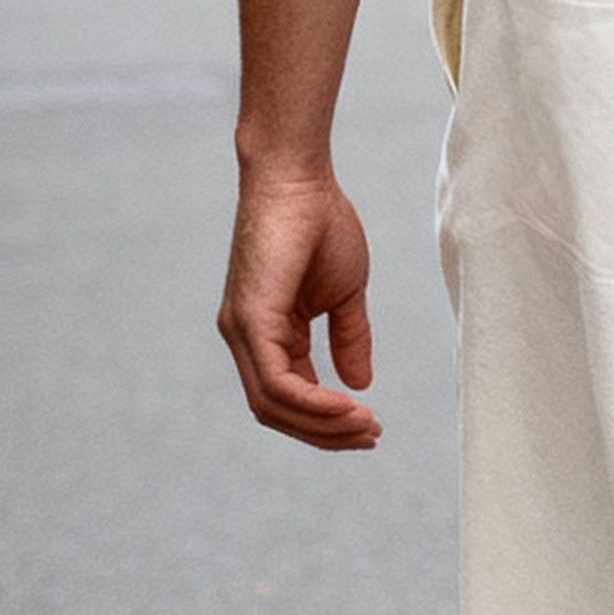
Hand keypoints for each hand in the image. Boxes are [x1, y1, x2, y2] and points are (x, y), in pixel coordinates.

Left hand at [219, 159, 379, 449]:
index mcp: (267, 333)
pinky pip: (276, 382)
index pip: (288, 397)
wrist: (299, 178)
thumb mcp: (344, 293)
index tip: (371, 427)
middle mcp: (245, 338)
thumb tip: (359, 385)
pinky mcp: (249, 320)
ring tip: (366, 425)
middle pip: (276, 411)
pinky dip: (312, 402)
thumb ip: (348, 338)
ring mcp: (242, 331)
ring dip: (323, 424)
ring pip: (273, 405)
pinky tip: (347, 405)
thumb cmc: (320, 223)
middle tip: (372, 436)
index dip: (328, 420)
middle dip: (326, 433)